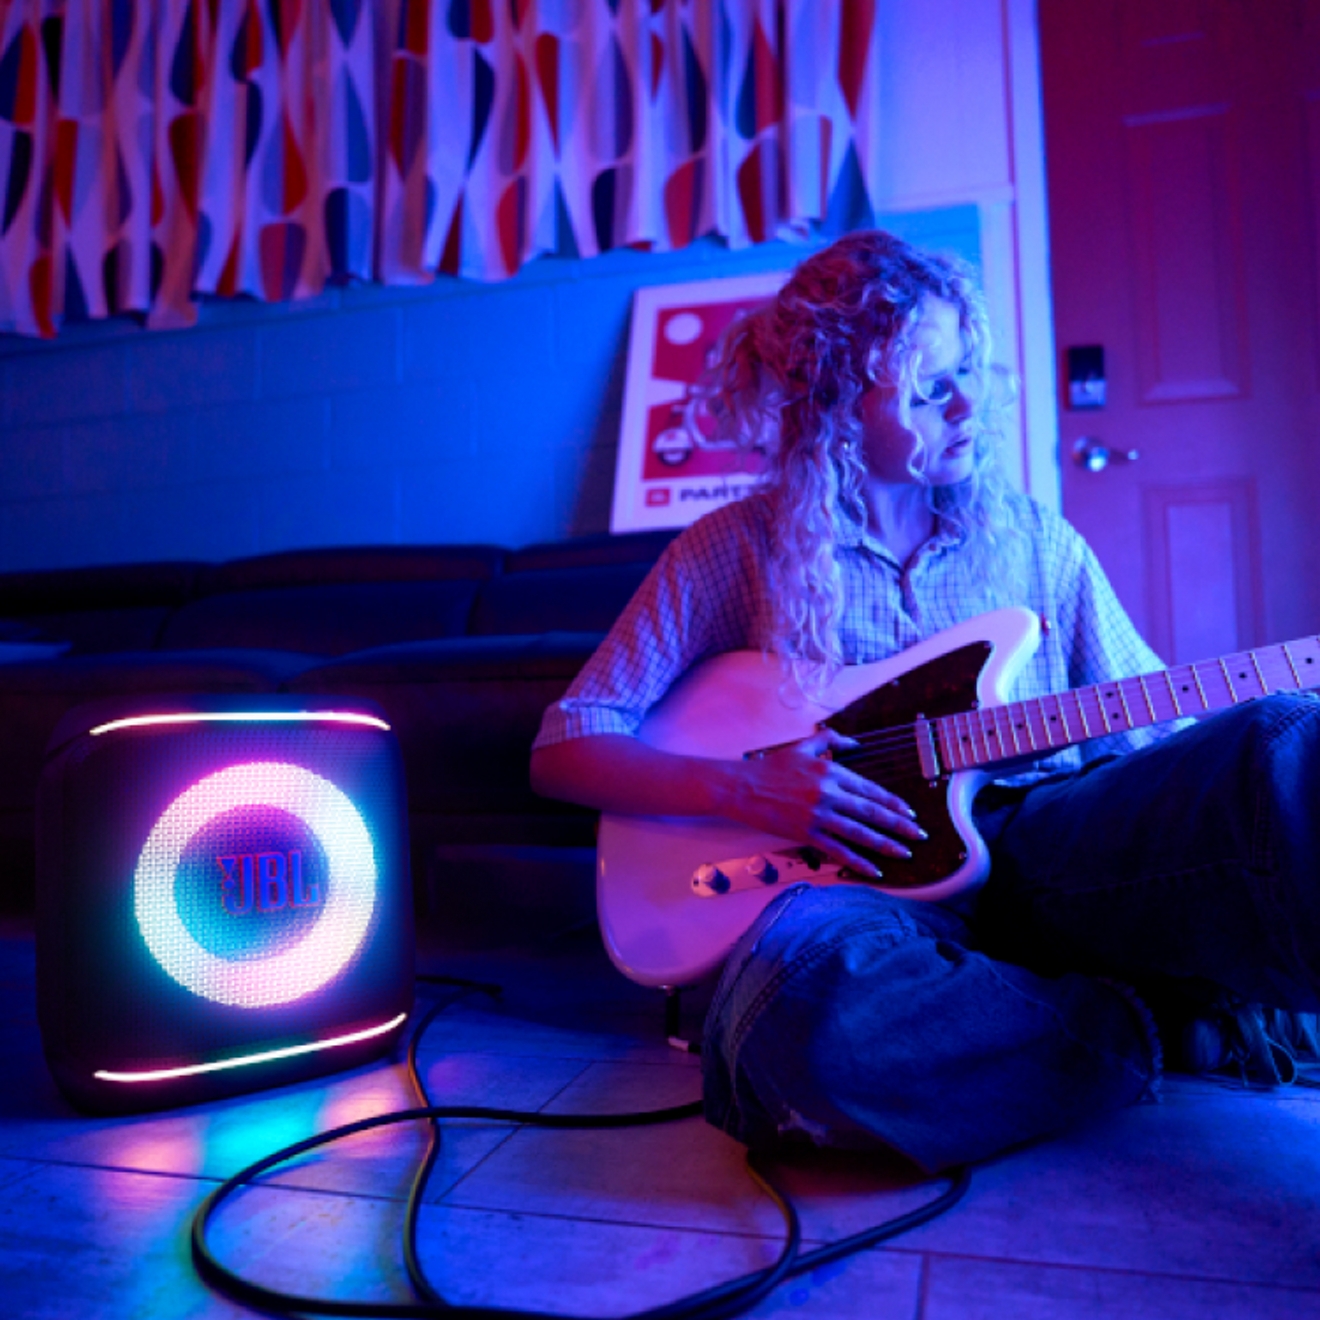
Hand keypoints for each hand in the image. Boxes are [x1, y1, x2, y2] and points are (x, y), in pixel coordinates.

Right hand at [723, 728, 924, 877]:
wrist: (743, 788)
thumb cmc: (771, 767)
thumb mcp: (803, 747)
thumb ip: (831, 741)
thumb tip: (855, 743)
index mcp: (830, 772)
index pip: (870, 789)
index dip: (892, 802)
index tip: (909, 812)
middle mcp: (828, 794)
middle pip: (871, 812)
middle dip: (899, 825)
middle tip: (919, 835)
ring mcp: (818, 816)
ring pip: (859, 833)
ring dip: (885, 844)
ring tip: (904, 853)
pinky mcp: (806, 834)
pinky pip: (837, 850)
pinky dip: (857, 861)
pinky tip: (873, 870)